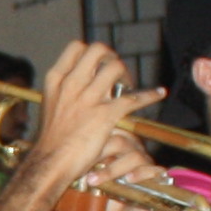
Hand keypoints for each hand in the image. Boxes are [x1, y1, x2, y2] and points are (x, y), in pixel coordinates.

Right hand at [17, 40, 156, 199]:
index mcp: (56, 79)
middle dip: (112, 57)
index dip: (93, 52)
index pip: (77, 47)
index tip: (100, 64)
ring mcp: (88, 98)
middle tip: (117, 73)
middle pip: (98, 50)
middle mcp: (71, 84)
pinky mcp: (104, 115)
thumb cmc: (52, 138)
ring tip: (129, 87)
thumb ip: (66, 89)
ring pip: (115, 67)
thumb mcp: (51, 104)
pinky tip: (159, 94)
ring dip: (127, 74)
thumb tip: (84, 80)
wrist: (50, 162)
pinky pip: (133, 98)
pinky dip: (150, 95)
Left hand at [80, 130, 162, 210]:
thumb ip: (80, 168)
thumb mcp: (90, 182)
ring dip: (112, 168)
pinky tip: (127, 179)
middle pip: (121, 140)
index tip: (74, 154)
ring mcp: (147, 164)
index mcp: (119, 146)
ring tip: (95, 180)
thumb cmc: (107, 200)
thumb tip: (55, 159)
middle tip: (82, 167)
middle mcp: (134, 151)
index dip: (93, 140)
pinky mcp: (157, 180)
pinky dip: (139, 173)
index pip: (109, 131)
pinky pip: (152, 170)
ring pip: (134, 155)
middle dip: (99, 153)